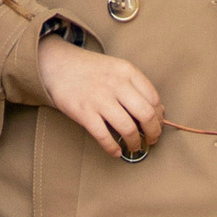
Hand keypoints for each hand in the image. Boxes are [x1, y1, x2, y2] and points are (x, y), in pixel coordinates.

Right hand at [37, 32, 164, 158]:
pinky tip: (116, 152)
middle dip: (153, 133)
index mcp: (127, 71)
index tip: (157, 125)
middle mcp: (116, 84)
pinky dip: (113, 148)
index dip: (159, 117)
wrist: (57, 64)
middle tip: (151, 140)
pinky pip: (104, 136)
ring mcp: (99, 99)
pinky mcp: (83, 112)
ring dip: (135, 143)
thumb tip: (159, 111)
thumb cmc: (92, 70)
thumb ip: (137, 86)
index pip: (153, 98)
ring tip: (135, 147)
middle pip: (146, 115)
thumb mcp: (117, 69)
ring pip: (128, 128)